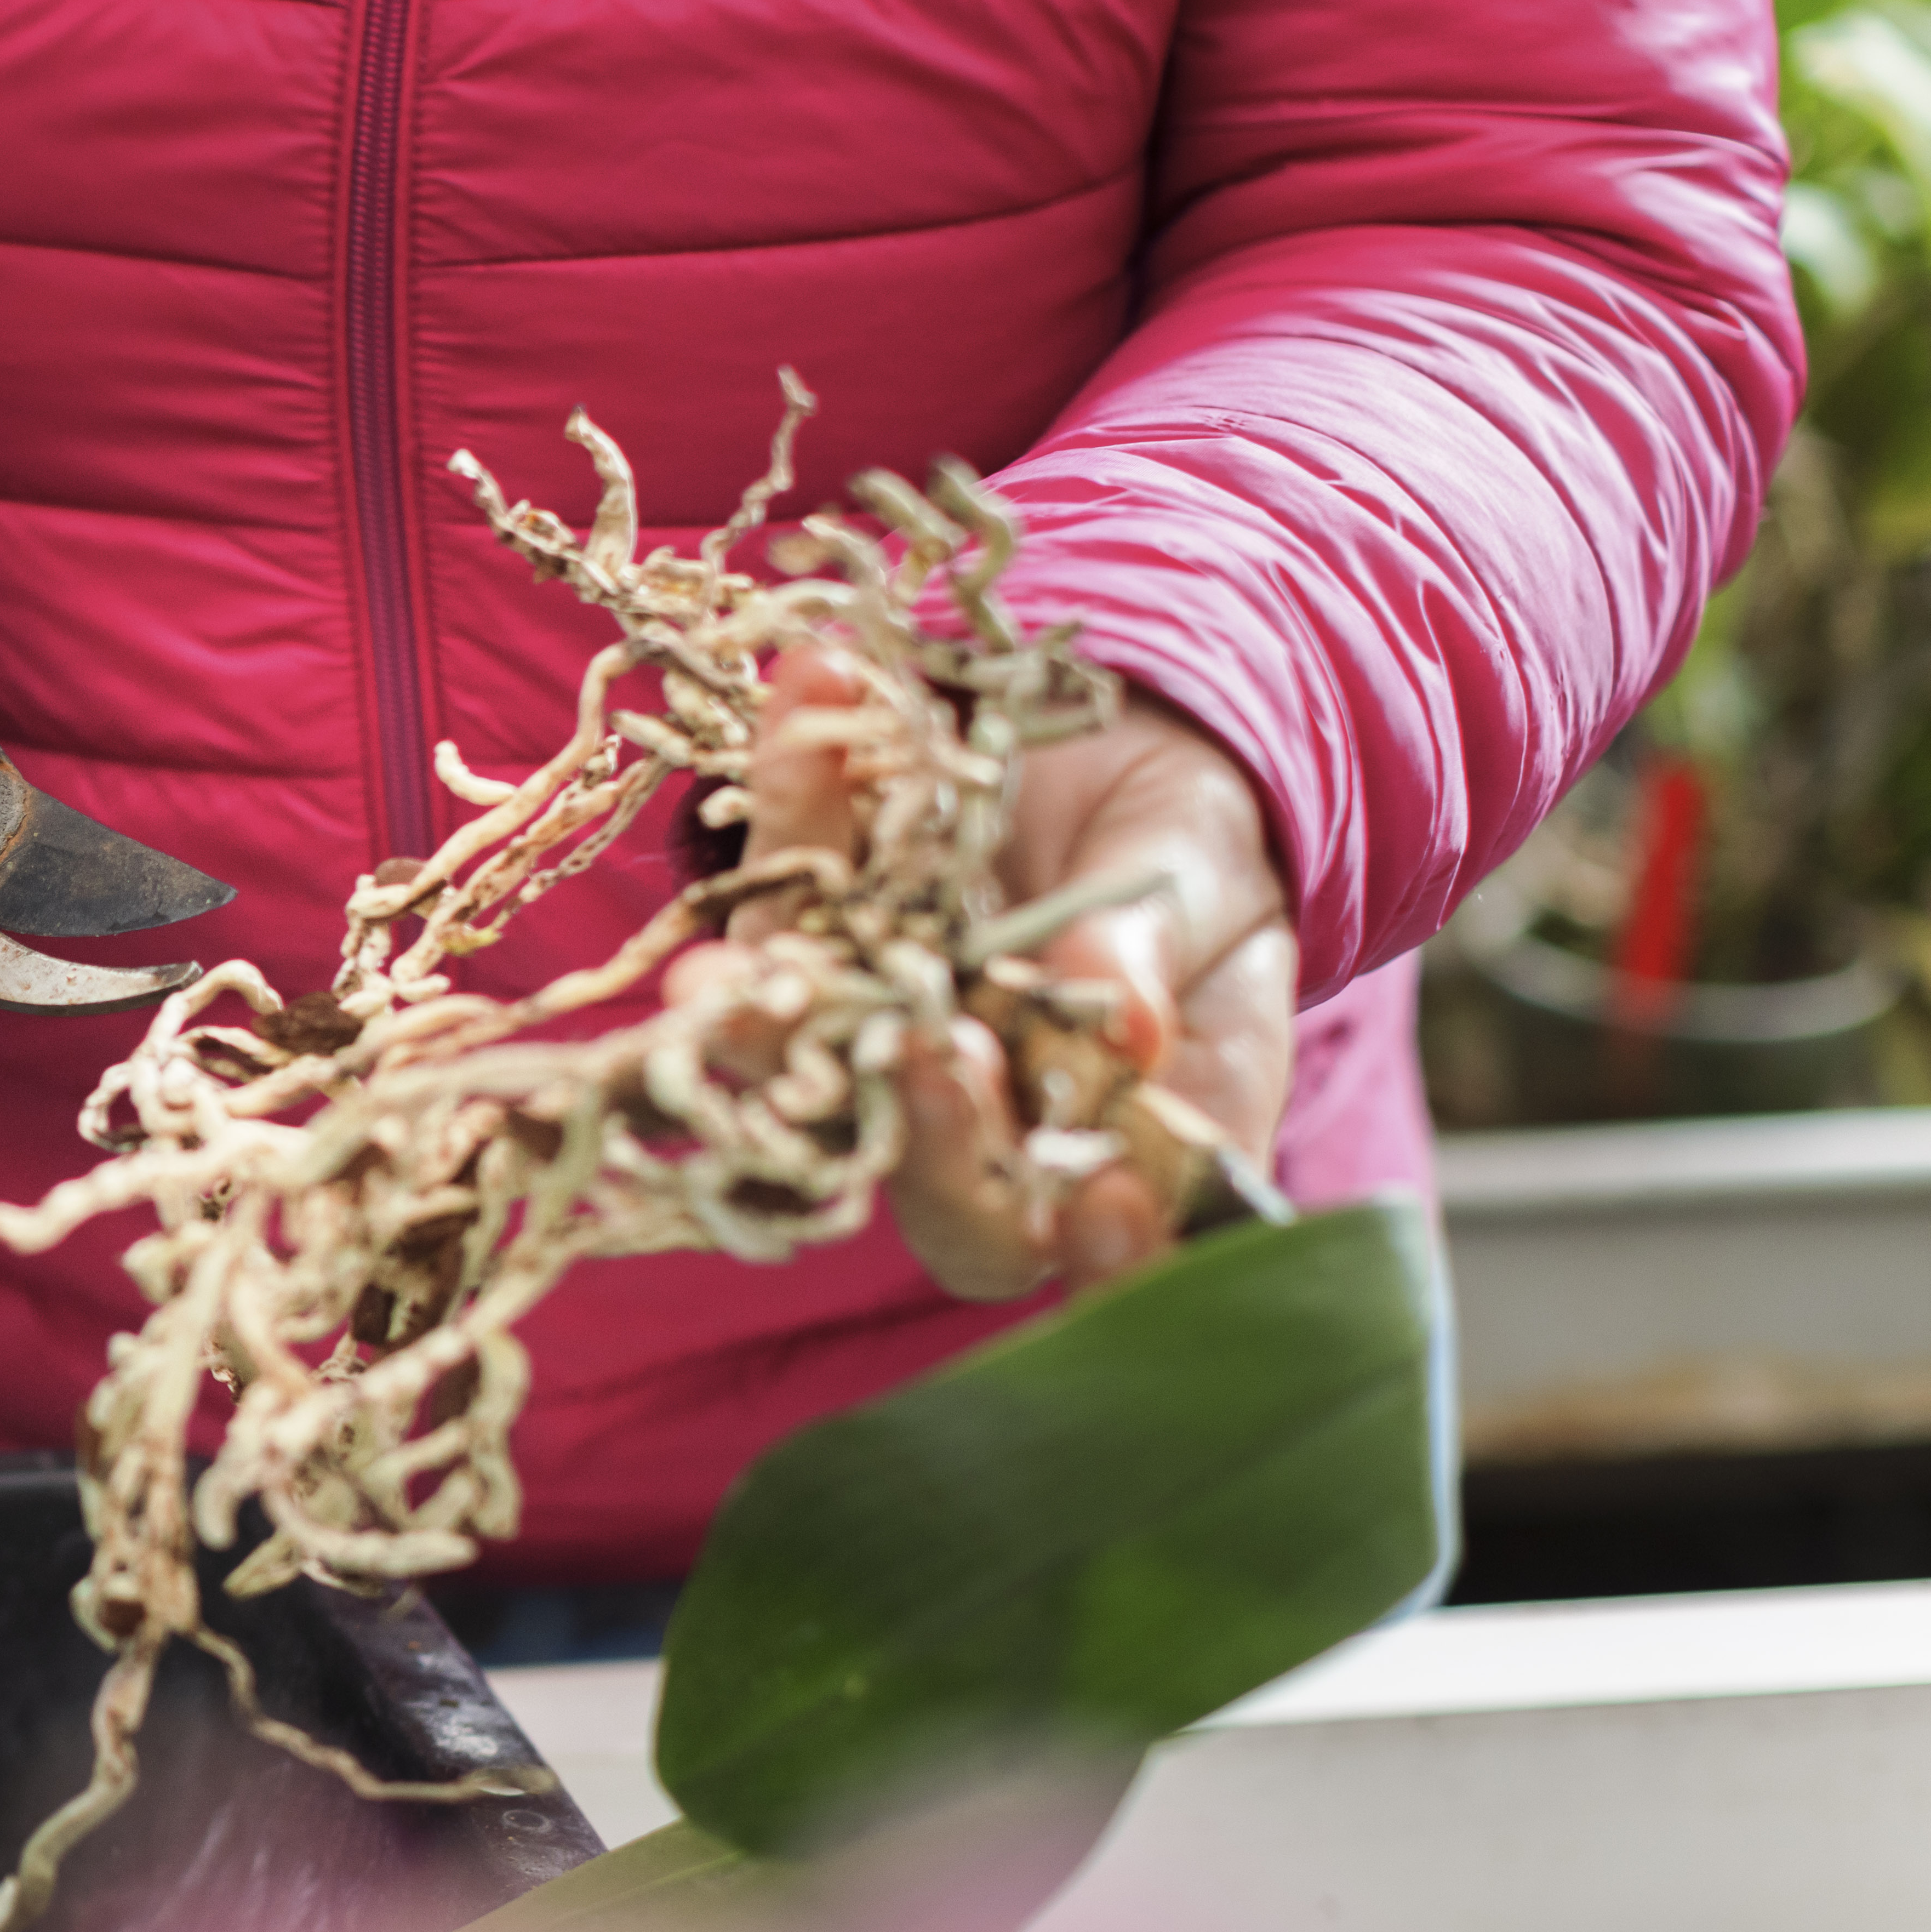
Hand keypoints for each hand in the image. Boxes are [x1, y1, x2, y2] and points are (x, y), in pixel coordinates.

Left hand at [738, 650, 1296, 1299]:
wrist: (1128, 747)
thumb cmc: (1200, 859)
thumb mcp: (1205, 893)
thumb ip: (1155, 959)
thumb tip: (1130, 1033)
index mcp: (1081, 1139)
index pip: (1077, 1237)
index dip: (1088, 1243)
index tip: (1095, 1206)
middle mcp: (955, 1104)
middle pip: (916, 1165)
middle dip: (916, 1118)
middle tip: (926, 1052)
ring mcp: (861, 1021)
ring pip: (796, 1047)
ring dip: (760, 1005)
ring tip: (725, 971)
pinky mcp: (800, 924)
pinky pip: (778, 870)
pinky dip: (795, 785)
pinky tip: (816, 688)